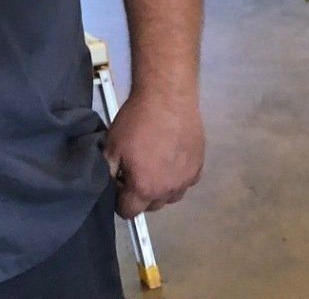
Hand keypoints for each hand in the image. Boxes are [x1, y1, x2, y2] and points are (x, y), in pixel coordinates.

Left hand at [103, 91, 203, 218]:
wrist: (167, 96)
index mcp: (144, 188)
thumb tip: (108, 184)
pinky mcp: (199, 164)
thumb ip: (108, 171)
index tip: (119, 184)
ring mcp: (186, 178)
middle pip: (152, 206)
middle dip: (141, 195)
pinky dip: (179, 175)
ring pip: (171, 195)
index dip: (120, 201)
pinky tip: (173, 158)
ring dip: (162, 188)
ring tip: (156, 165)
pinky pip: (187, 180)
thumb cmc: (137, 120)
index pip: (129, 212)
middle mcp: (168, 190)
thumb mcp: (112, 145)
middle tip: (136, 171)